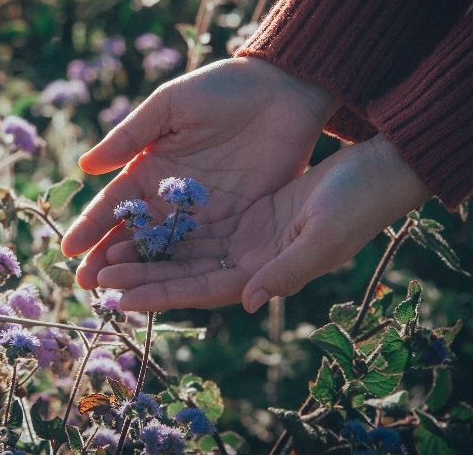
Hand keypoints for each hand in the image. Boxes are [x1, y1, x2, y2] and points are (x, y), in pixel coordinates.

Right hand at [61, 56, 339, 289]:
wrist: (283, 90)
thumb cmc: (222, 89)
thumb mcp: (170, 105)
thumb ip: (131, 135)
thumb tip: (85, 166)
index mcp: (150, 168)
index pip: (115, 205)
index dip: (92, 227)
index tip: (70, 249)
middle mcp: (171, 198)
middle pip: (135, 237)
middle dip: (109, 261)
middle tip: (86, 284)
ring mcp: (204, 215)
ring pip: (166, 253)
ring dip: (142, 274)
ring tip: (116, 294)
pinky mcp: (237, 224)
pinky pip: (207, 254)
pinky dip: (185, 273)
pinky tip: (166, 291)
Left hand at [96, 134, 432, 311]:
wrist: (378, 170)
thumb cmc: (358, 203)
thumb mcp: (324, 235)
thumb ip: (287, 270)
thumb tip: (249, 301)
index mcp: (267, 274)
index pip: (203, 292)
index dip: (161, 295)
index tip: (119, 297)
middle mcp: (251, 262)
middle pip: (184, 273)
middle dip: (140, 276)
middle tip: (94, 275)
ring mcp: (248, 237)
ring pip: (186, 248)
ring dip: (148, 250)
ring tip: (104, 249)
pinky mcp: (248, 212)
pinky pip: (198, 221)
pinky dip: (169, 222)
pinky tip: (139, 218)